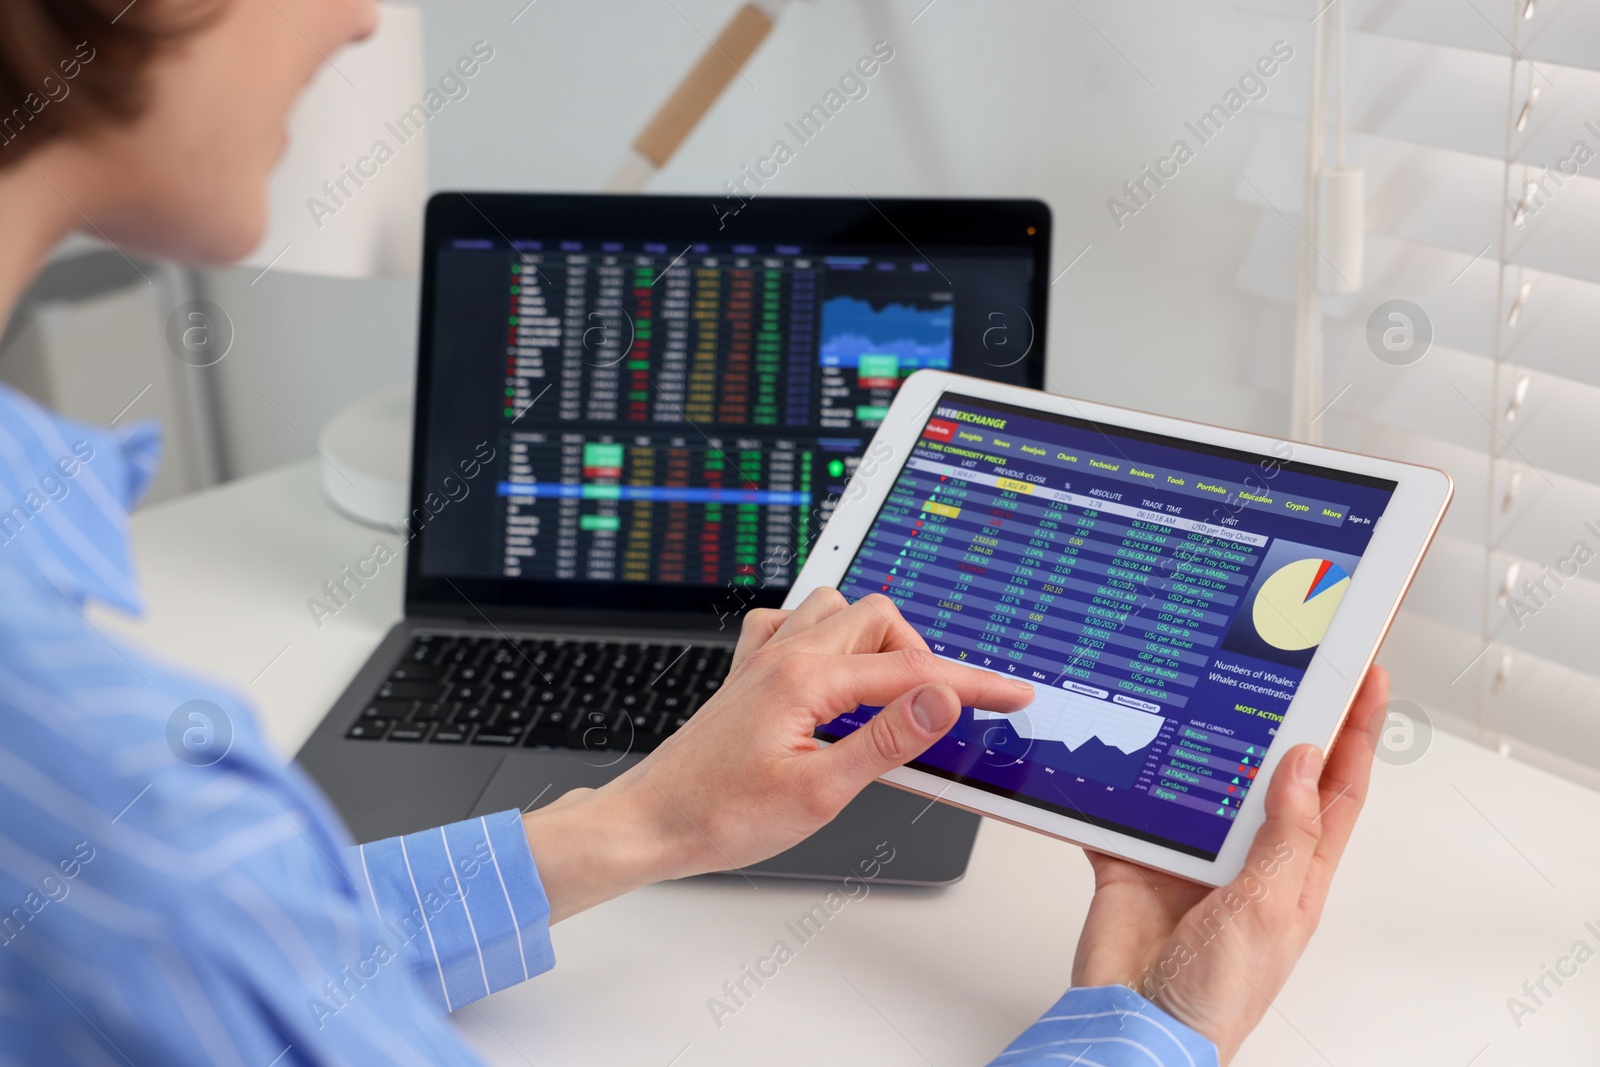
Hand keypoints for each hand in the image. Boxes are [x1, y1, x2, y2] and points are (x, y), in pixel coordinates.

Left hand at [522, 589, 1033, 920]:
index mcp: (806, 678)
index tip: (1013, 694)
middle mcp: (784, 654)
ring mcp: (762, 659)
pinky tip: (830, 673)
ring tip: (889, 694)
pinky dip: (824, 636)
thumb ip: (887, 739)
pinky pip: (792, 624)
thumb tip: (941, 697)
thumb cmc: (721, 815)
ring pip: (838, 609)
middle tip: (941, 709)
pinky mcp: (747, 675)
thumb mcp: (821, 792)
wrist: (651, 822)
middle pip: (880, 620)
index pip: (913, 672)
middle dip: (922, 656)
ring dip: (874, 640)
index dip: (972, 683)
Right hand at [1070, 665, 1387, 1062]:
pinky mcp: (1133, 860)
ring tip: (1203, 688)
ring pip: (1198, 779)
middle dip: (1276, 719)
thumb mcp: (1269, 908)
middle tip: (1283, 663)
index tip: (1365, 679)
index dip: (1356, 733)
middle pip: (1266, 772)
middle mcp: (1244, 860)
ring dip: (1197, 740)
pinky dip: (1116, 780)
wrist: (1136, 1027)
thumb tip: (1305, 762)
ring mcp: (1188, 859)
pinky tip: (1117, 745)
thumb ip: (1285, 833)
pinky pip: (1125, 808)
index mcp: (1294, 874)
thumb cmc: (1217, 996)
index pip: (1336, 789)